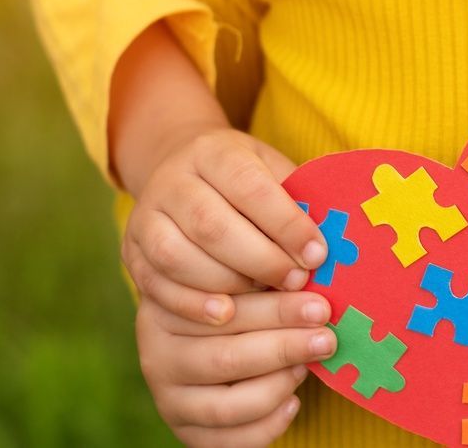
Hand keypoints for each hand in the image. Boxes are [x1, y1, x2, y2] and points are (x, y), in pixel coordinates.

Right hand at [122, 128, 325, 324]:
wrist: (181, 175)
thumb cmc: (246, 183)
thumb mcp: (272, 173)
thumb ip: (297, 201)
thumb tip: (335, 238)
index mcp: (213, 152)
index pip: (249, 185)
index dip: (285, 223)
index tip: (318, 254)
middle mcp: (171, 181)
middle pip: (211, 225)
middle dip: (261, 260)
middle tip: (299, 283)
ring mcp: (144, 217)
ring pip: (177, 257)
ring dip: (228, 284)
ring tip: (268, 299)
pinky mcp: (131, 252)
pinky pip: (155, 284)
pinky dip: (192, 304)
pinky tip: (226, 316)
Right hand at [137, 290, 335, 445]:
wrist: (215, 347)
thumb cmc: (239, 305)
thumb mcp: (242, 283)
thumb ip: (266, 281)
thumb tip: (312, 281)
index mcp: (165, 309)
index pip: (223, 309)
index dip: (276, 308)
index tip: (318, 304)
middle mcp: (158, 356)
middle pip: (226, 357)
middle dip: (285, 346)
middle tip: (326, 336)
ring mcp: (169, 399)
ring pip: (228, 405)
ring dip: (277, 385)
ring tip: (307, 366)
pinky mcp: (186, 432)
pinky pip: (231, 440)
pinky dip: (269, 424)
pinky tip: (293, 402)